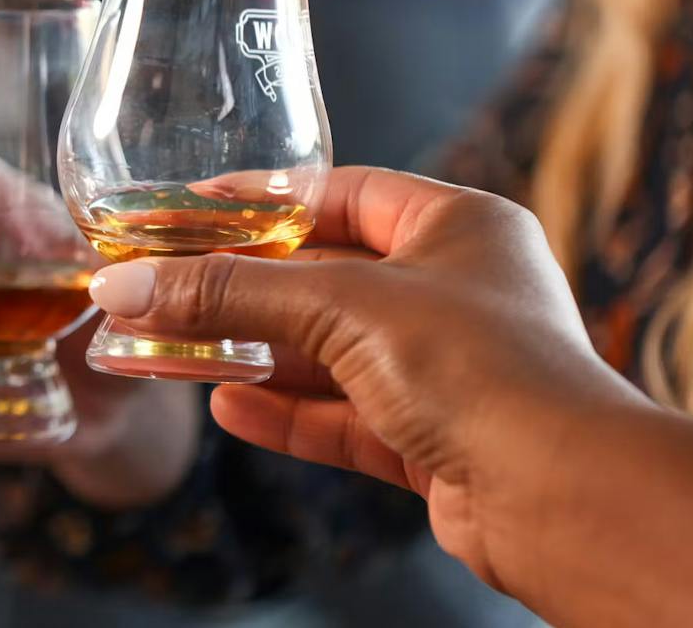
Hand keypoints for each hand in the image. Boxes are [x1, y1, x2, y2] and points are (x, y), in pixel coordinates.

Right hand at [85, 167, 647, 587]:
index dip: (264, 201)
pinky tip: (227, 405)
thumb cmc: (485, 370)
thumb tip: (129, 285)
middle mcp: (458, 292)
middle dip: (242, 289)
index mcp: (460, 227)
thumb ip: (231, 293)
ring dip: (253, 354)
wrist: (564, 498)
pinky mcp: (436, 440)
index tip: (192, 209)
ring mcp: (448, 371)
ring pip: (329, 353)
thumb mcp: (342, 307)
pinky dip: (286, 411)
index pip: (344, 194)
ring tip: (171, 348)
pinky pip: (345, 416)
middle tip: (164, 287)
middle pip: (325, 278)